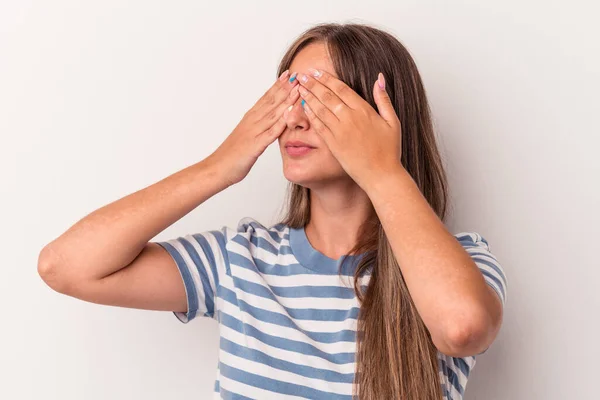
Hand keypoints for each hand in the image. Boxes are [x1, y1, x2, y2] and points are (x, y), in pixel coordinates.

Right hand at [209, 70, 299, 185]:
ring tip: (297, 87)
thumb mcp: (246, 137)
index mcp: (250, 118)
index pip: (266, 98)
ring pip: (273, 112)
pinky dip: (281, 121)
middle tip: (297, 74)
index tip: (288, 74)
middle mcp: (252, 121)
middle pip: (271, 101)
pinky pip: (271, 132)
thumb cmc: (231, 156)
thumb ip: (257, 129)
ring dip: (286, 99)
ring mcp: (254, 132)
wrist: (217, 168)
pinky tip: (290, 113)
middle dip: (285, 87)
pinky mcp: (255, 145)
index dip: (278, 86)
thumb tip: (266, 123)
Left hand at [296, 68, 401, 190]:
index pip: (341, 89)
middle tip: (302, 75)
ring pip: (320, 109)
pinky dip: (310, 115)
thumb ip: (383, 99)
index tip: (316, 71)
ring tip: (299, 88)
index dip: (326, 78)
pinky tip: (303, 108)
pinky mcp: (333, 144)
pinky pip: (318, 126)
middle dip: (313, 84)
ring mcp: (340, 131)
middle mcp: (349, 118)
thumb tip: (379, 78)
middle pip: (327, 96)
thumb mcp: (393, 122)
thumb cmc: (389, 150)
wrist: (381, 175)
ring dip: (308, 97)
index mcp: (364, 110)